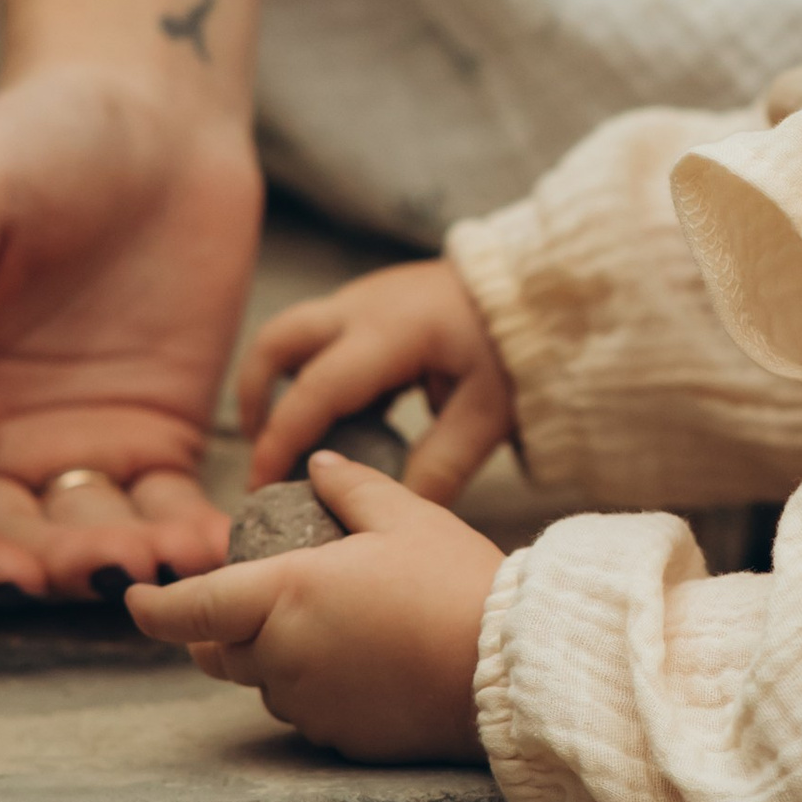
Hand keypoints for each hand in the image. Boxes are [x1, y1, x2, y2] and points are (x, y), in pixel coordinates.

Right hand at [0, 62, 261, 603]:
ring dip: (125, 566)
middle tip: (116, 565)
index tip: (11, 570)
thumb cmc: (37, 138)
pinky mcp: (157, 434)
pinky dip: (191, 538)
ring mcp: (72, 441)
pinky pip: (167, 512)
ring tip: (179, 558)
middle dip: (52, 571)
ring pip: (86, 544)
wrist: (156, 109)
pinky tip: (223, 539)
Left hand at [127, 452, 500, 758]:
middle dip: (222, 631)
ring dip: (278, 658)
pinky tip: (369, 668)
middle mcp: (283, 655)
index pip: (189, 610)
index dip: (154, 609)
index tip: (134, 601)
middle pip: (220, 652)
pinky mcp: (341, 739)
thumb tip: (318, 465)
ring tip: (337, 628)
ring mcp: (310, 704)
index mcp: (284, 594)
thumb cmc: (458, 584)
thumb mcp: (408, 517)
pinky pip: (310, 713)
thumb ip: (353, 488)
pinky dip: (320, 690)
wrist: (512, 669)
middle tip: (251, 604)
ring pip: (267, 684)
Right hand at [238, 257, 516, 499]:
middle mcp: (362, 307)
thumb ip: (440, 465)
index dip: (279, 442)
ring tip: (295, 440)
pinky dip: (315, 374)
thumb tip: (396, 514)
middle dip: (255, 398)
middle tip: (263, 453)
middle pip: (277, 342)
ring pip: (294, 334)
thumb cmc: (521, 347)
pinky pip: (324, 336)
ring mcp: (365, 297)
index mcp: (388, 334)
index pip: (313, 391)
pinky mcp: (375, 300)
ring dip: (279, 383)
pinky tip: (343, 418)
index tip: (261, 486)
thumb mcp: (489, 414)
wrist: (546, 287)